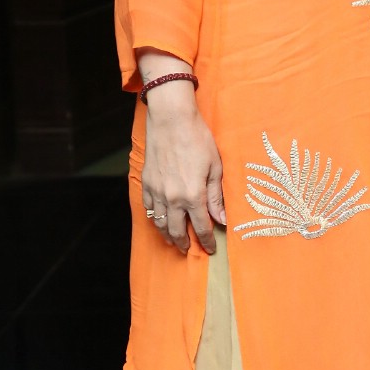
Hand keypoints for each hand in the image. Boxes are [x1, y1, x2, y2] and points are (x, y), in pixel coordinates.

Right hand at [140, 89, 225, 254]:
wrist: (171, 119)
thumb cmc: (197, 139)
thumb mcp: (215, 167)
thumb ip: (216, 197)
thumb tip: (222, 220)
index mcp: (193, 195)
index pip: (201, 227)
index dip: (207, 241)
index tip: (212, 249)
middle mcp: (173, 198)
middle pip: (177, 231)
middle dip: (185, 244)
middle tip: (191, 249)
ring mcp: (157, 191)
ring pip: (160, 223)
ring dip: (168, 236)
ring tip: (174, 242)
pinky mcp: (147, 183)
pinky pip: (149, 209)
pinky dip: (155, 219)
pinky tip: (161, 221)